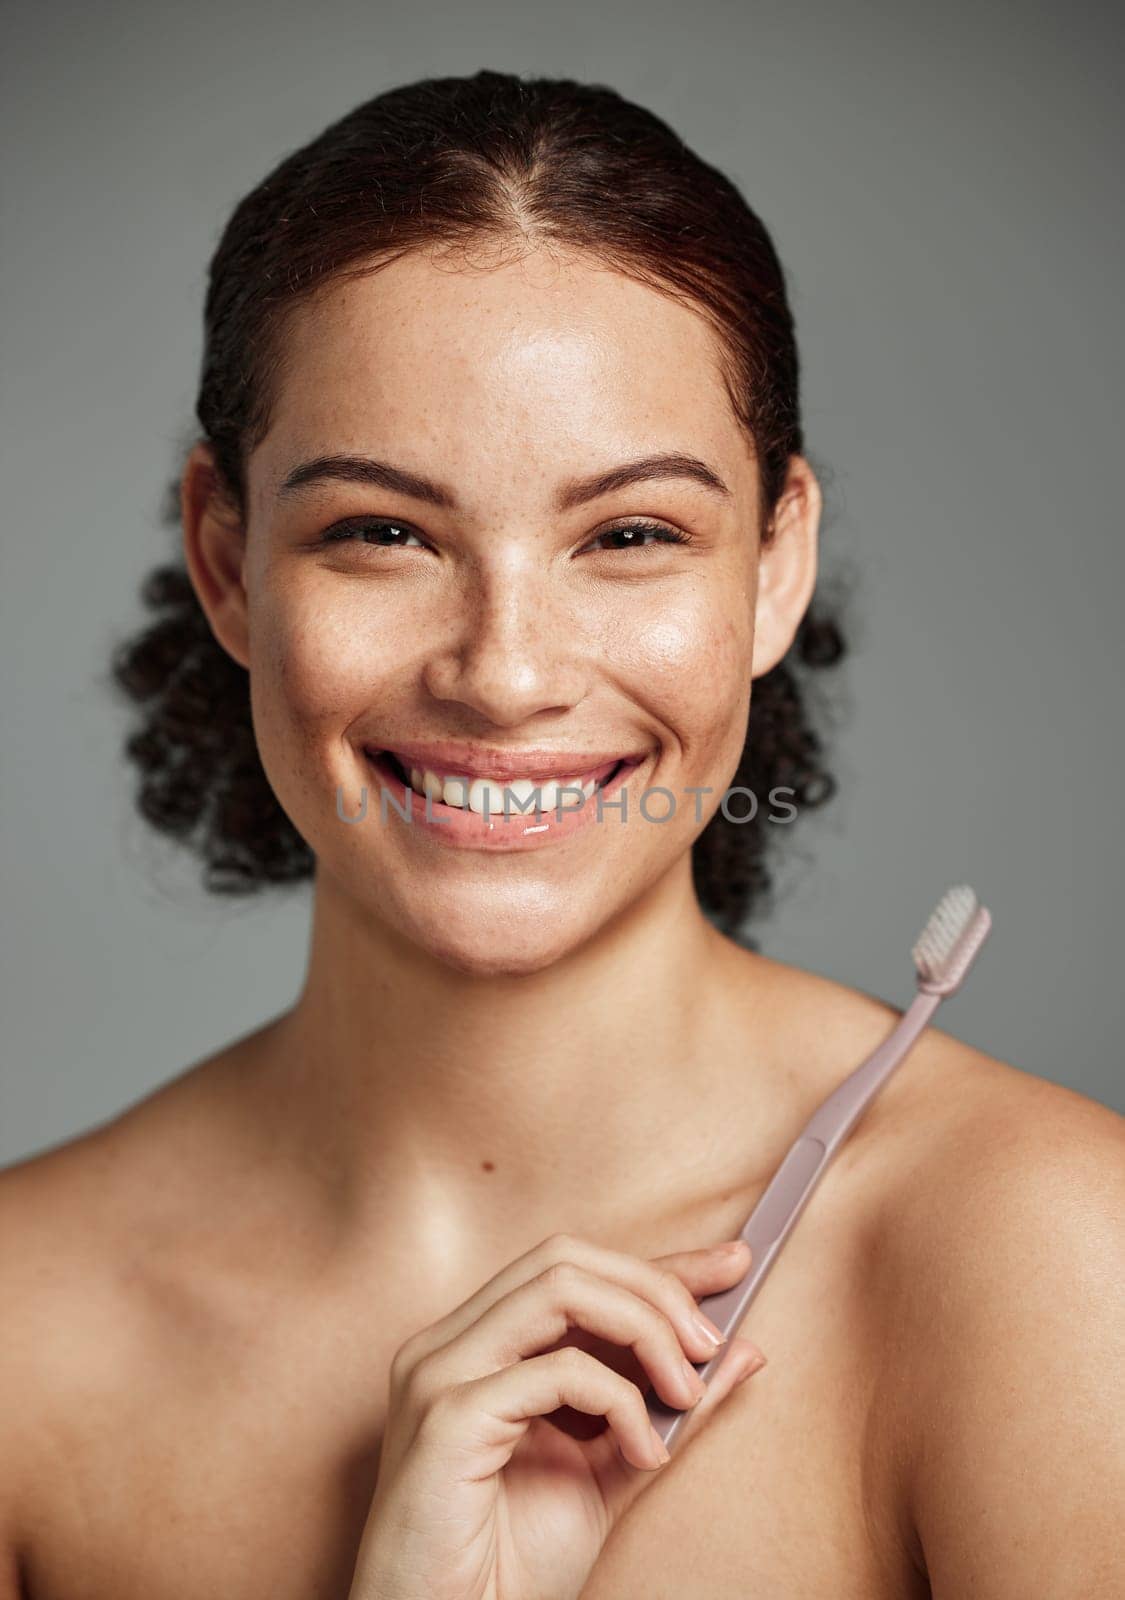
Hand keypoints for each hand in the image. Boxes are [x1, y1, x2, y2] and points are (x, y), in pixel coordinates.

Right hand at [346, 1232, 765, 1599]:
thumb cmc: (511, 1566)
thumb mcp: (613, 1469)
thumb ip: (667, 1407)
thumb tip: (742, 1350)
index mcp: (477, 1345)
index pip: (573, 1269)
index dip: (657, 1263)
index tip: (733, 1264)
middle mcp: (449, 1342)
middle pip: (564, 1258)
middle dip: (654, 1288)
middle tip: (712, 1344)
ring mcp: (440, 1371)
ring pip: (559, 1288)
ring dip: (644, 1328)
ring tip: (686, 1393)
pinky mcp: (447, 1415)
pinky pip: (556, 1370)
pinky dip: (619, 1400)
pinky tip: (644, 1452)